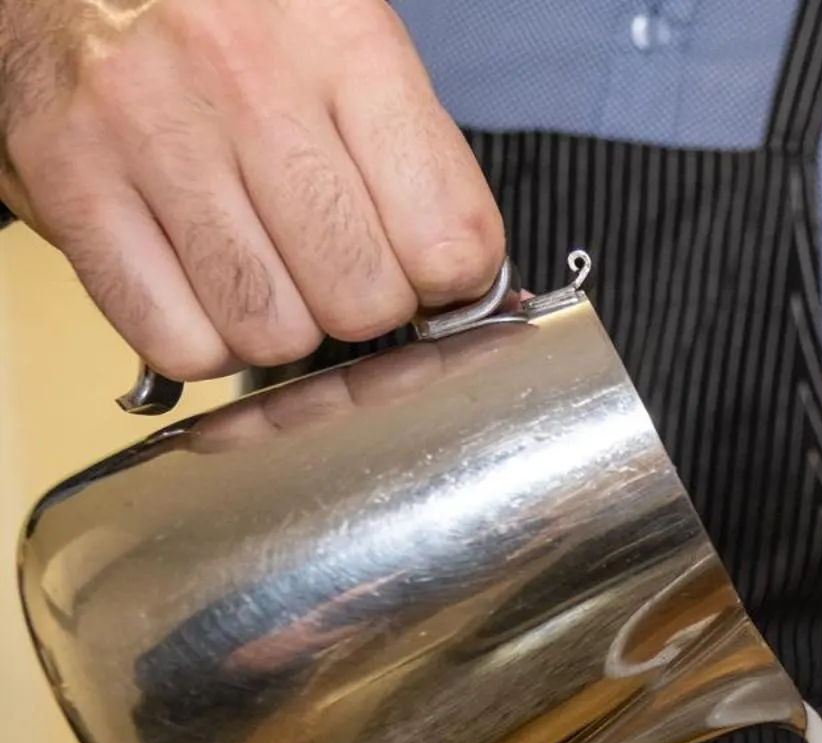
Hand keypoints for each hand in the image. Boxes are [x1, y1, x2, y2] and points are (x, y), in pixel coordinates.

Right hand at [0, 0, 503, 380]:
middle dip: (365, 306)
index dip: (449, 281)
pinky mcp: (68, 180)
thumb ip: (415, 158)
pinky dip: (202, 340)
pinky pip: (176, 339)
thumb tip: (461, 278)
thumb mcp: (347, 46)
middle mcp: (245, 79)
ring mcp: (148, 131)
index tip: (429, 271)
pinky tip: (204, 287)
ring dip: (282, 326)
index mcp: (341, 39)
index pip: (446, 237)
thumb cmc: (232, 20)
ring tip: (266, 268)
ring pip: (271, 331)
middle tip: (340, 266)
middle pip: (360, 297)